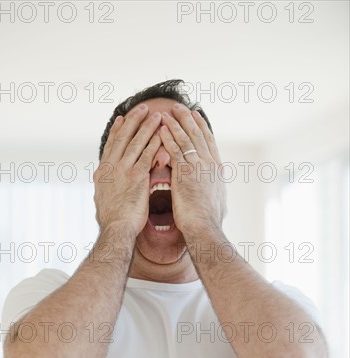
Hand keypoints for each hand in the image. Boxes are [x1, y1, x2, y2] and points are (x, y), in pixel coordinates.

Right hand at [94, 105, 161, 235]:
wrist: (115, 230)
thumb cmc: (112, 220)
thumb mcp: (103, 199)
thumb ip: (107, 186)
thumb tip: (103, 183)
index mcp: (102, 172)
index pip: (111, 145)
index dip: (118, 131)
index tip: (123, 118)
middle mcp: (111, 167)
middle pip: (123, 138)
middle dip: (134, 121)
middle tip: (142, 108)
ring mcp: (123, 171)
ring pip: (136, 143)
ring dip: (147, 127)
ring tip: (156, 115)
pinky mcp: (136, 178)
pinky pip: (147, 156)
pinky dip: (155, 144)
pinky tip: (162, 135)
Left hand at [160, 104, 225, 237]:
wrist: (205, 229)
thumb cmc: (208, 220)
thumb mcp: (215, 200)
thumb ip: (211, 189)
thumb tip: (214, 191)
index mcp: (217, 169)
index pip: (209, 141)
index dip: (201, 126)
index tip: (195, 115)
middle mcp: (210, 164)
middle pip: (198, 134)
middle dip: (188, 119)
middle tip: (179, 106)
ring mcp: (199, 167)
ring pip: (187, 139)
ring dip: (176, 124)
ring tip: (166, 112)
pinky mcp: (186, 173)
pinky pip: (176, 150)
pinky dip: (169, 137)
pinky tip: (161, 129)